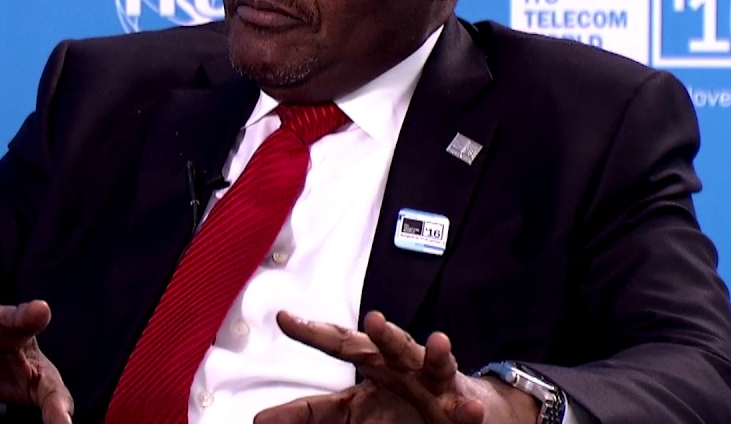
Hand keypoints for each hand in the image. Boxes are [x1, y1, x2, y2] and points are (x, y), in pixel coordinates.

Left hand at [253, 310, 537, 423]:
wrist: (460, 412)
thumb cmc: (400, 407)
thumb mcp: (351, 411)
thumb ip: (310, 413)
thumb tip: (259, 420)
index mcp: (374, 362)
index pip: (340, 341)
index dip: (314, 331)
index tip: (284, 318)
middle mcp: (404, 364)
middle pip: (392, 345)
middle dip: (385, 334)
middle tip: (375, 319)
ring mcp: (436, 384)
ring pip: (437, 364)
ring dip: (437, 354)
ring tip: (439, 342)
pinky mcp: (462, 406)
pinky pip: (466, 409)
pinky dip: (468, 409)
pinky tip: (471, 408)